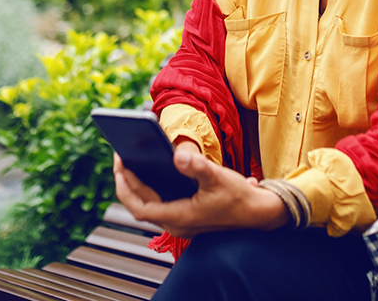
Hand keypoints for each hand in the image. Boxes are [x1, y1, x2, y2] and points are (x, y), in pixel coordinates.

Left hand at [113, 146, 288, 238]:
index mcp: (179, 217)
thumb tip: (177, 154)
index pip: (139, 207)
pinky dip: (152, 186)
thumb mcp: (218, 178)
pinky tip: (153, 168)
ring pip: (149, 203)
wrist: (259, 213)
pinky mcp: (186, 214)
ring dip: (137, 184)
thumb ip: (197, 166)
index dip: (125, 186)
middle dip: (127, 180)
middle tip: (120, 155)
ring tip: (131, 159)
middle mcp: (176, 223)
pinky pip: (160, 201)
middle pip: (140, 204)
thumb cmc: (239, 198)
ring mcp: (180, 220)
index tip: (118, 164)